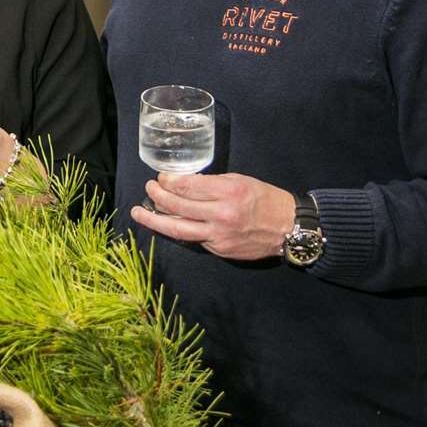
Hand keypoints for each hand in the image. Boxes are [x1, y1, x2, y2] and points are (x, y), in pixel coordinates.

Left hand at [129, 172, 295, 259]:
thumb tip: (183, 184)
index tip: (161, 177)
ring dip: (154, 220)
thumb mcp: (240, 181)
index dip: (169, 182)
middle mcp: (222, 214)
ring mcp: (218, 235)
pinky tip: (164, 224)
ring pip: (178, 229)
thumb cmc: (265, 199)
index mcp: (228, 192)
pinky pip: (192, 239)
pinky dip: (176, 230)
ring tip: (138, 212)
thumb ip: (212, 184)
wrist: (288, 228)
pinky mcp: (219, 250)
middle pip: (178, 207)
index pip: (187, 187)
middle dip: (157, 196)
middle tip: (148, 188)